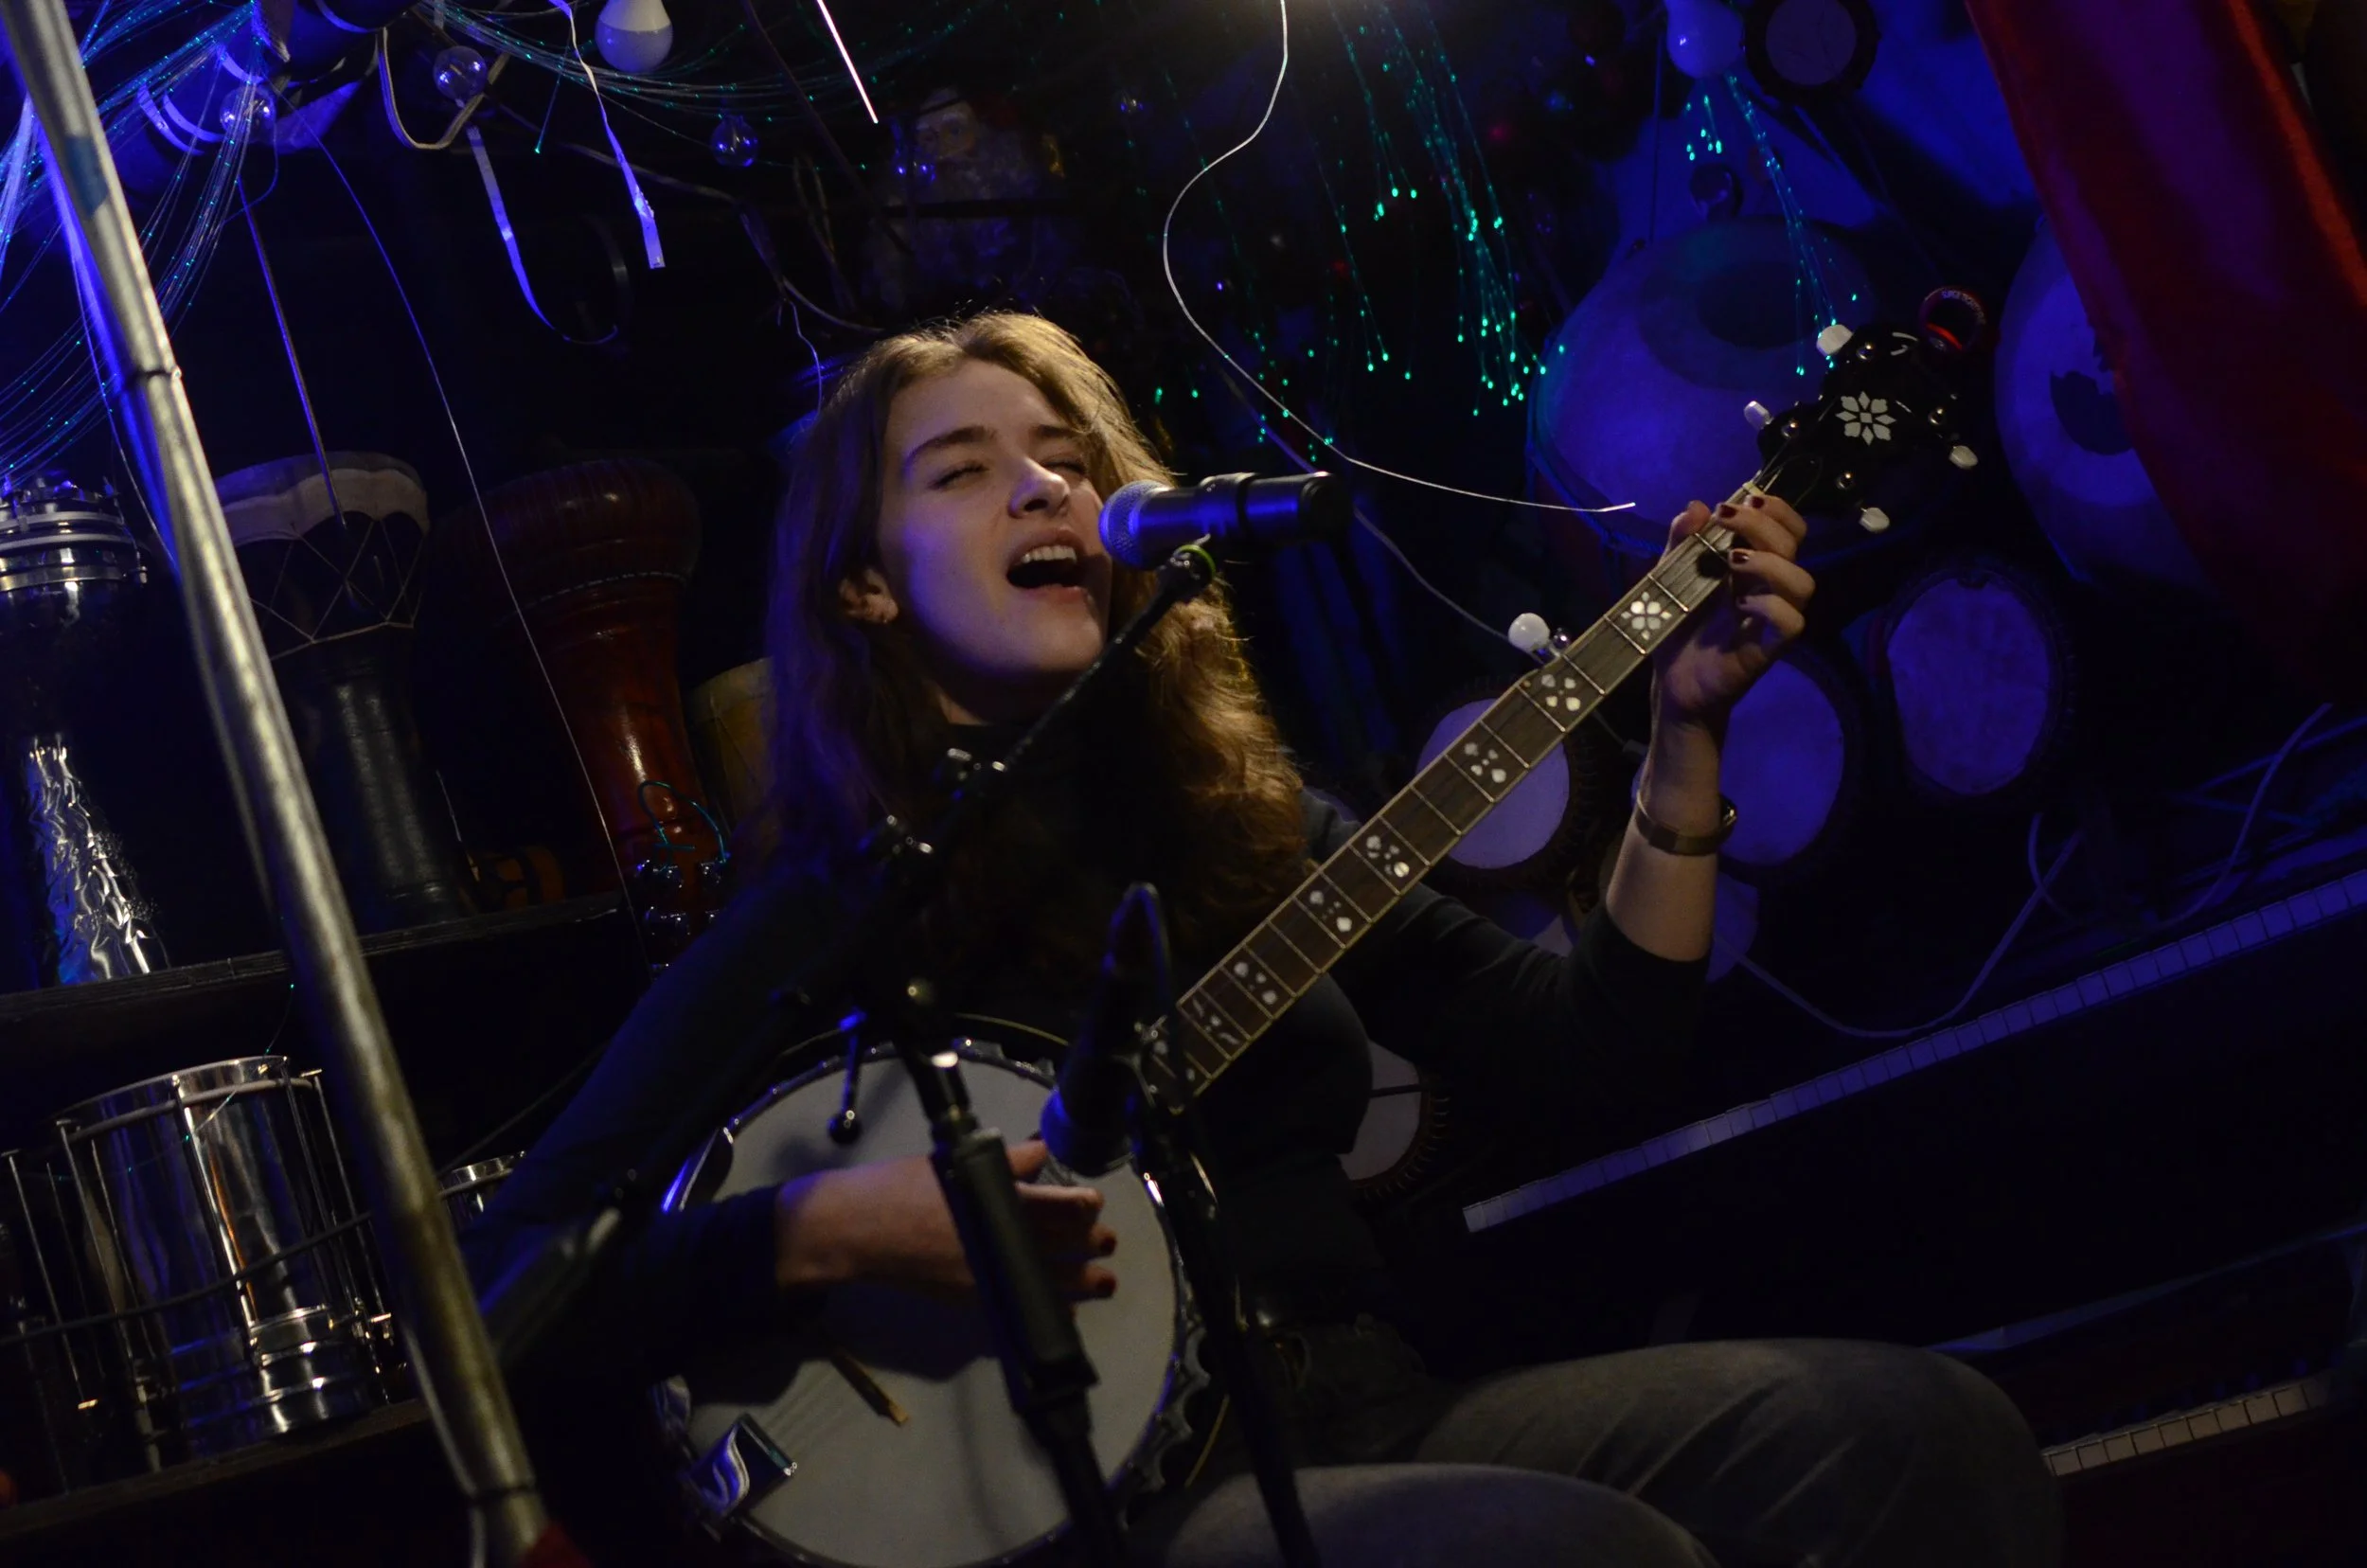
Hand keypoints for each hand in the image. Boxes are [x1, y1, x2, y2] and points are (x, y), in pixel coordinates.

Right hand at [773, 1139, 1117, 1304]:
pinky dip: (1046, 1310)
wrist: (858, 1229)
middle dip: (1091, 1245)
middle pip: (1064, 1246)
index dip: (1085, 1206)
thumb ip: (1002, 1163)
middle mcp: (1000, 1241)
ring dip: (1082, 1284)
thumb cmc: (901, 1187)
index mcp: (998, 1201)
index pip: (1061, 1206)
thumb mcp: (953, 1163)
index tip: (1094, 1205)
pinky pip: (1022, 1307)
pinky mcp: (972, 1298)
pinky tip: (1062, 1310)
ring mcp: (988, 1275)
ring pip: (1050, 1283)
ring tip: (1103, 1284)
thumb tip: (1038, 1153)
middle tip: (1106, 1243)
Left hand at [1651, 495, 1814, 734]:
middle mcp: (1769, 587)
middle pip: (1794, 544)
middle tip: (1727, 520)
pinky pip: (1792, 623)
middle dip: (1764, 524)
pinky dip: (1770, 606)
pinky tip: (1740, 604)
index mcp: (1752, 565)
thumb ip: (1681, 542)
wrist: (1670, 681)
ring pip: (1803, 583)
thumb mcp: (1668, 577)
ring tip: (1731, 561)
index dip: (1776, 509)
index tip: (1742, 500)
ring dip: (1770, 562)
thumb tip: (1696, 506)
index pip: (1787, 529)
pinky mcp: (1768, 649)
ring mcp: (1771, 618)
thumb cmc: (1676, 626)